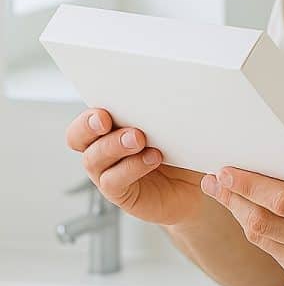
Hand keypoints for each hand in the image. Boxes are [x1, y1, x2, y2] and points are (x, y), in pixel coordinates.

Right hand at [65, 108, 205, 225]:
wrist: (203, 179)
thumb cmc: (189, 143)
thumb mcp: (182, 121)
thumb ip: (171, 108)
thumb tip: (175, 93)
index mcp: (117, 121)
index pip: (90, 111)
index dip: (90, 108)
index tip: (103, 103)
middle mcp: (107, 145)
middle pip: (77, 135)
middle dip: (87, 125)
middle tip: (105, 120)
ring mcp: (111, 170)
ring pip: (93, 158)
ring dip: (113, 145)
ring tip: (138, 139)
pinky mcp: (122, 192)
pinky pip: (113, 181)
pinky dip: (131, 167)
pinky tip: (152, 158)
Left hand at [200, 132, 283, 285]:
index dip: (250, 186)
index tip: (228, 169)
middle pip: (263, 222)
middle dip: (233, 198)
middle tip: (214, 177)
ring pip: (262, 238)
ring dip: (238, 213)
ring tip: (221, 191)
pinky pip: (273, 249)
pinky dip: (257, 227)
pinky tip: (247, 209)